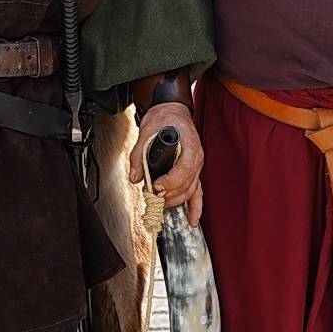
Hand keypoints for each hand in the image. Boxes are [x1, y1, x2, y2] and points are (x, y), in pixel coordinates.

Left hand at [129, 102, 205, 226]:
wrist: (172, 111)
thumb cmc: (164, 118)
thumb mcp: (147, 131)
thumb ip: (139, 155)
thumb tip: (134, 177)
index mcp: (190, 147)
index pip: (183, 172)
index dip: (169, 183)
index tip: (155, 186)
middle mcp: (197, 159)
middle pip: (186, 185)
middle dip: (168, 194)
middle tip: (151, 196)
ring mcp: (197, 167)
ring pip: (190, 191)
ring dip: (174, 201)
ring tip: (159, 203)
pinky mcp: (194, 172)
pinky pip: (198, 192)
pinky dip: (195, 208)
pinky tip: (192, 220)